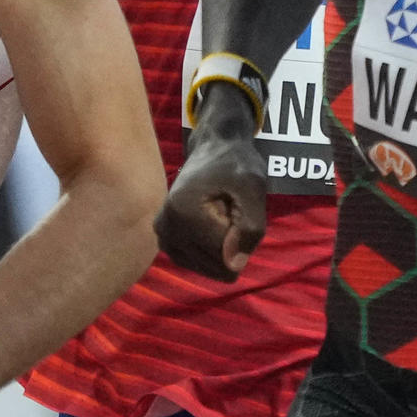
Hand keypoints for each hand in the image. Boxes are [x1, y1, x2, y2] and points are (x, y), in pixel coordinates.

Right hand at [156, 87, 267, 280]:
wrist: (214, 150)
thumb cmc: (236, 165)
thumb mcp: (253, 190)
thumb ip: (250, 228)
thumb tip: (233, 266)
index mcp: (182, 212)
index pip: (225, 254)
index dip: (242, 234)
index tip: (236, 204)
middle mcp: (165, 228)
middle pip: (215, 263)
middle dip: (231, 242)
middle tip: (228, 209)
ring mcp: (162, 237)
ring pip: (208, 267)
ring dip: (223, 246)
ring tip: (220, 214)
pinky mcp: (166, 243)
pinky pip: (199, 264)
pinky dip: (212, 250)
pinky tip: (213, 226)